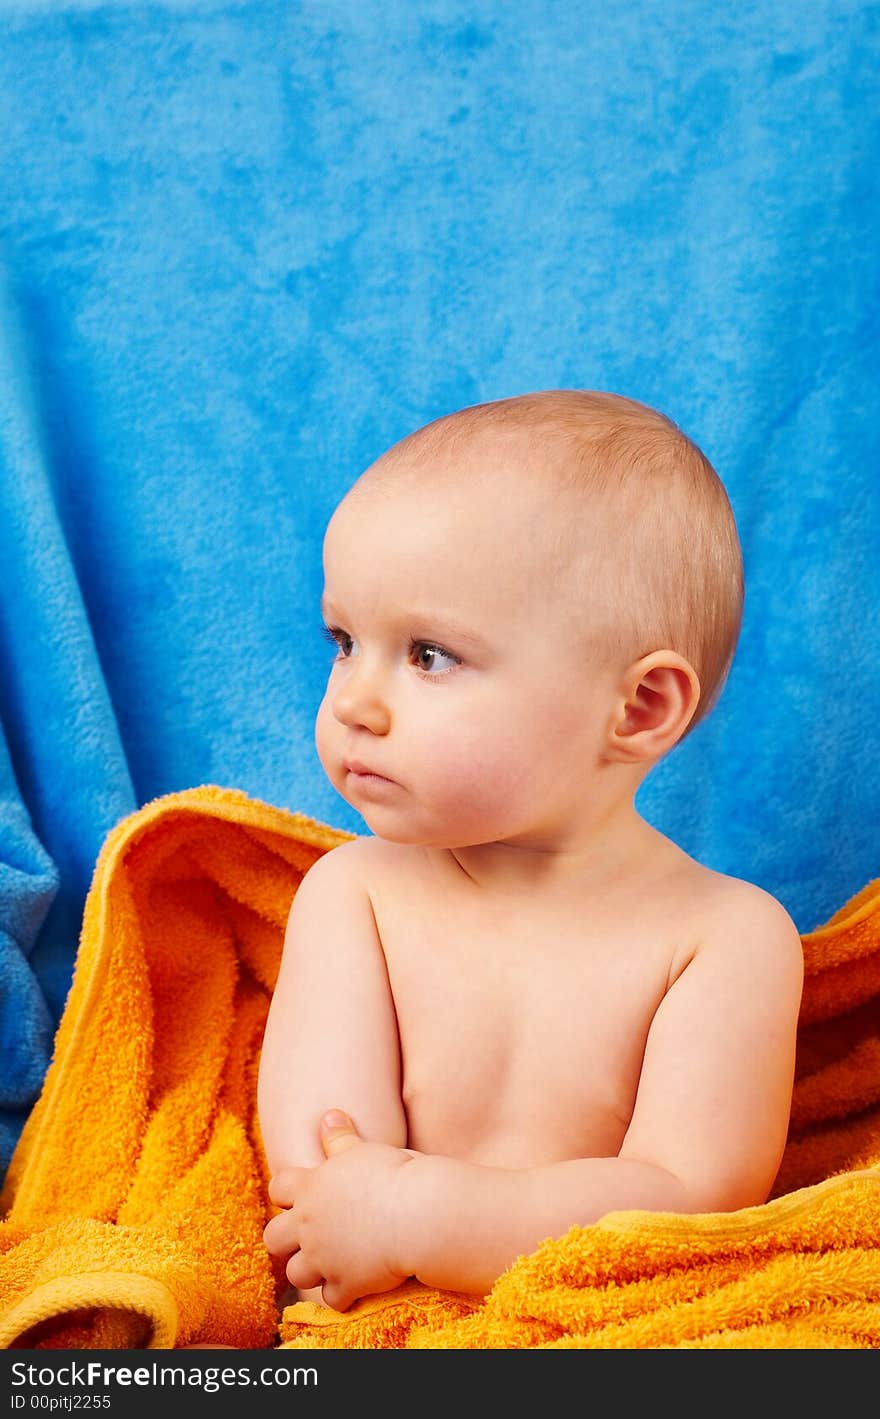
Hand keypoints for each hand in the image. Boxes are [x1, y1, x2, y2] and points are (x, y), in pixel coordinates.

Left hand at [263, 1109, 416, 1310]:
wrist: (417, 1214)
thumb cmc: (394, 1175)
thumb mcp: (364, 1151)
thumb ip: (340, 1138)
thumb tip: (328, 1115)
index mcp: (311, 1188)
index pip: (277, 1188)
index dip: (286, 1193)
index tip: (301, 1196)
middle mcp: (309, 1225)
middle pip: (273, 1239)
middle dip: (286, 1240)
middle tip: (309, 1236)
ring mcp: (324, 1258)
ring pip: (295, 1275)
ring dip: (310, 1272)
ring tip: (330, 1264)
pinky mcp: (345, 1284)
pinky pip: (331, 1300)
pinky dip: (341, 1295)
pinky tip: (355, 1285)